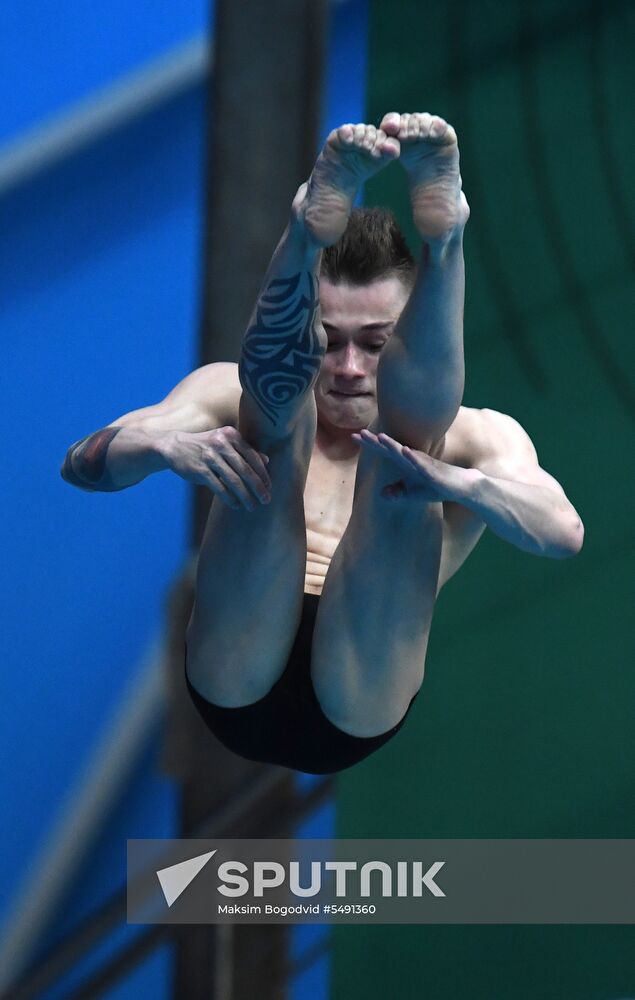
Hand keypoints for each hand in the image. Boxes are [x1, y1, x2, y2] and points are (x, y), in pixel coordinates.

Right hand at [161, 426, 270, 510]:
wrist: (174, 446)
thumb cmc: (205, 445)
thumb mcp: (224, 442)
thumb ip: (245, 450)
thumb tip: (267, 460)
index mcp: (231, 435)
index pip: (252, 456)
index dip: (263, 473)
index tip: (269, 487)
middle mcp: (222, 444)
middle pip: (245, 469)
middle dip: (258, 487)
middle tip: (266, 500)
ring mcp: (210, 456)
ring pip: (233, 480)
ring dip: (245, 496)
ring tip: (252, 506)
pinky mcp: (200, 469)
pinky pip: (219, 487)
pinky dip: (229, 498)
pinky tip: (236, 505)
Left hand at [352, 429, 475, 502]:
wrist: (461, 486)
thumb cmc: (437, 486)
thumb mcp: (414, 493)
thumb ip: (398, 491)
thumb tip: (381, 493)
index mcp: (406, 463)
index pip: (384, 451)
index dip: (369, 444)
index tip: (353, 436)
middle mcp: (413, 459)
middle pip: (390, 448)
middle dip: (375, 441)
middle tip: (358, 433)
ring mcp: (424, 464)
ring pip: (405, 453)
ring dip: (392, 445)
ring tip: (379, 437)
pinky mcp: (434, 472)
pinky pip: (422, 464)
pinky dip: (413, 457)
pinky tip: (405, 451)